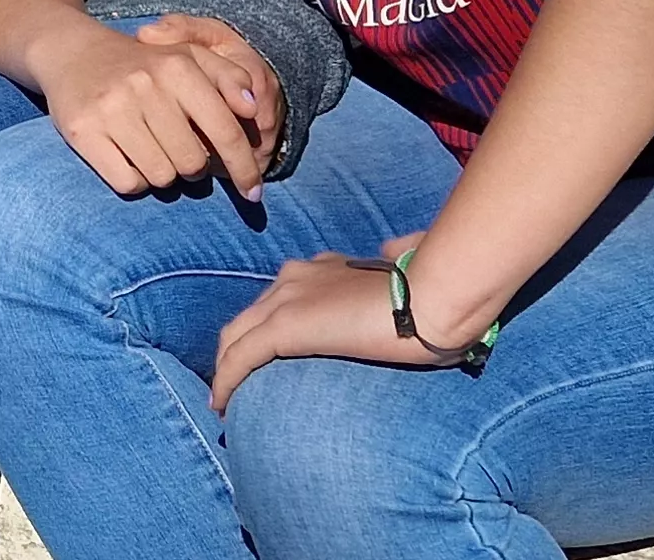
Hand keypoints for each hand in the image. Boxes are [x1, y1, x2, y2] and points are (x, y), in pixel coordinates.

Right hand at [29, 15, 277, 197]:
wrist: (72, 52)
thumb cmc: (142, 63)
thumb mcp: (188, 56)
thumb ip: (228, 77)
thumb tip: (252, 109)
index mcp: (178, 66)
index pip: (225, 131)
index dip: (245, 168)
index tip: (253, 192)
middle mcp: (146, 86)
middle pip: (193, 164)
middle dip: (191, 166)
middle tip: (175, 148)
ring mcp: (112, 109)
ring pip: (161, 178)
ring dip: (162, 174)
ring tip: (149, 148)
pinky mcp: (82, 131)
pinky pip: (127, 183)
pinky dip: (133, 180)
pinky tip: (126, 157)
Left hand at [209, 232, 456, 412]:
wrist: (433, 297)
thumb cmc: (433, 292)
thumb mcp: (407, 269)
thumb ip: (392, 258)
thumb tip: (390, 248)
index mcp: (325, 268)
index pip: (280, 298)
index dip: (265, 326)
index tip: (265, 352)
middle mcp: (298, 276)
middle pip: (248, 316)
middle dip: (234, 349)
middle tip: (233, 383)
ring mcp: (289, 298)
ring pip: (235, 335)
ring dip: (225, 368)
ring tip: (224, 401)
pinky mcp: (285, 325)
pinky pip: (240, 357)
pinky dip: (226, 381)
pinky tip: (220, 405)